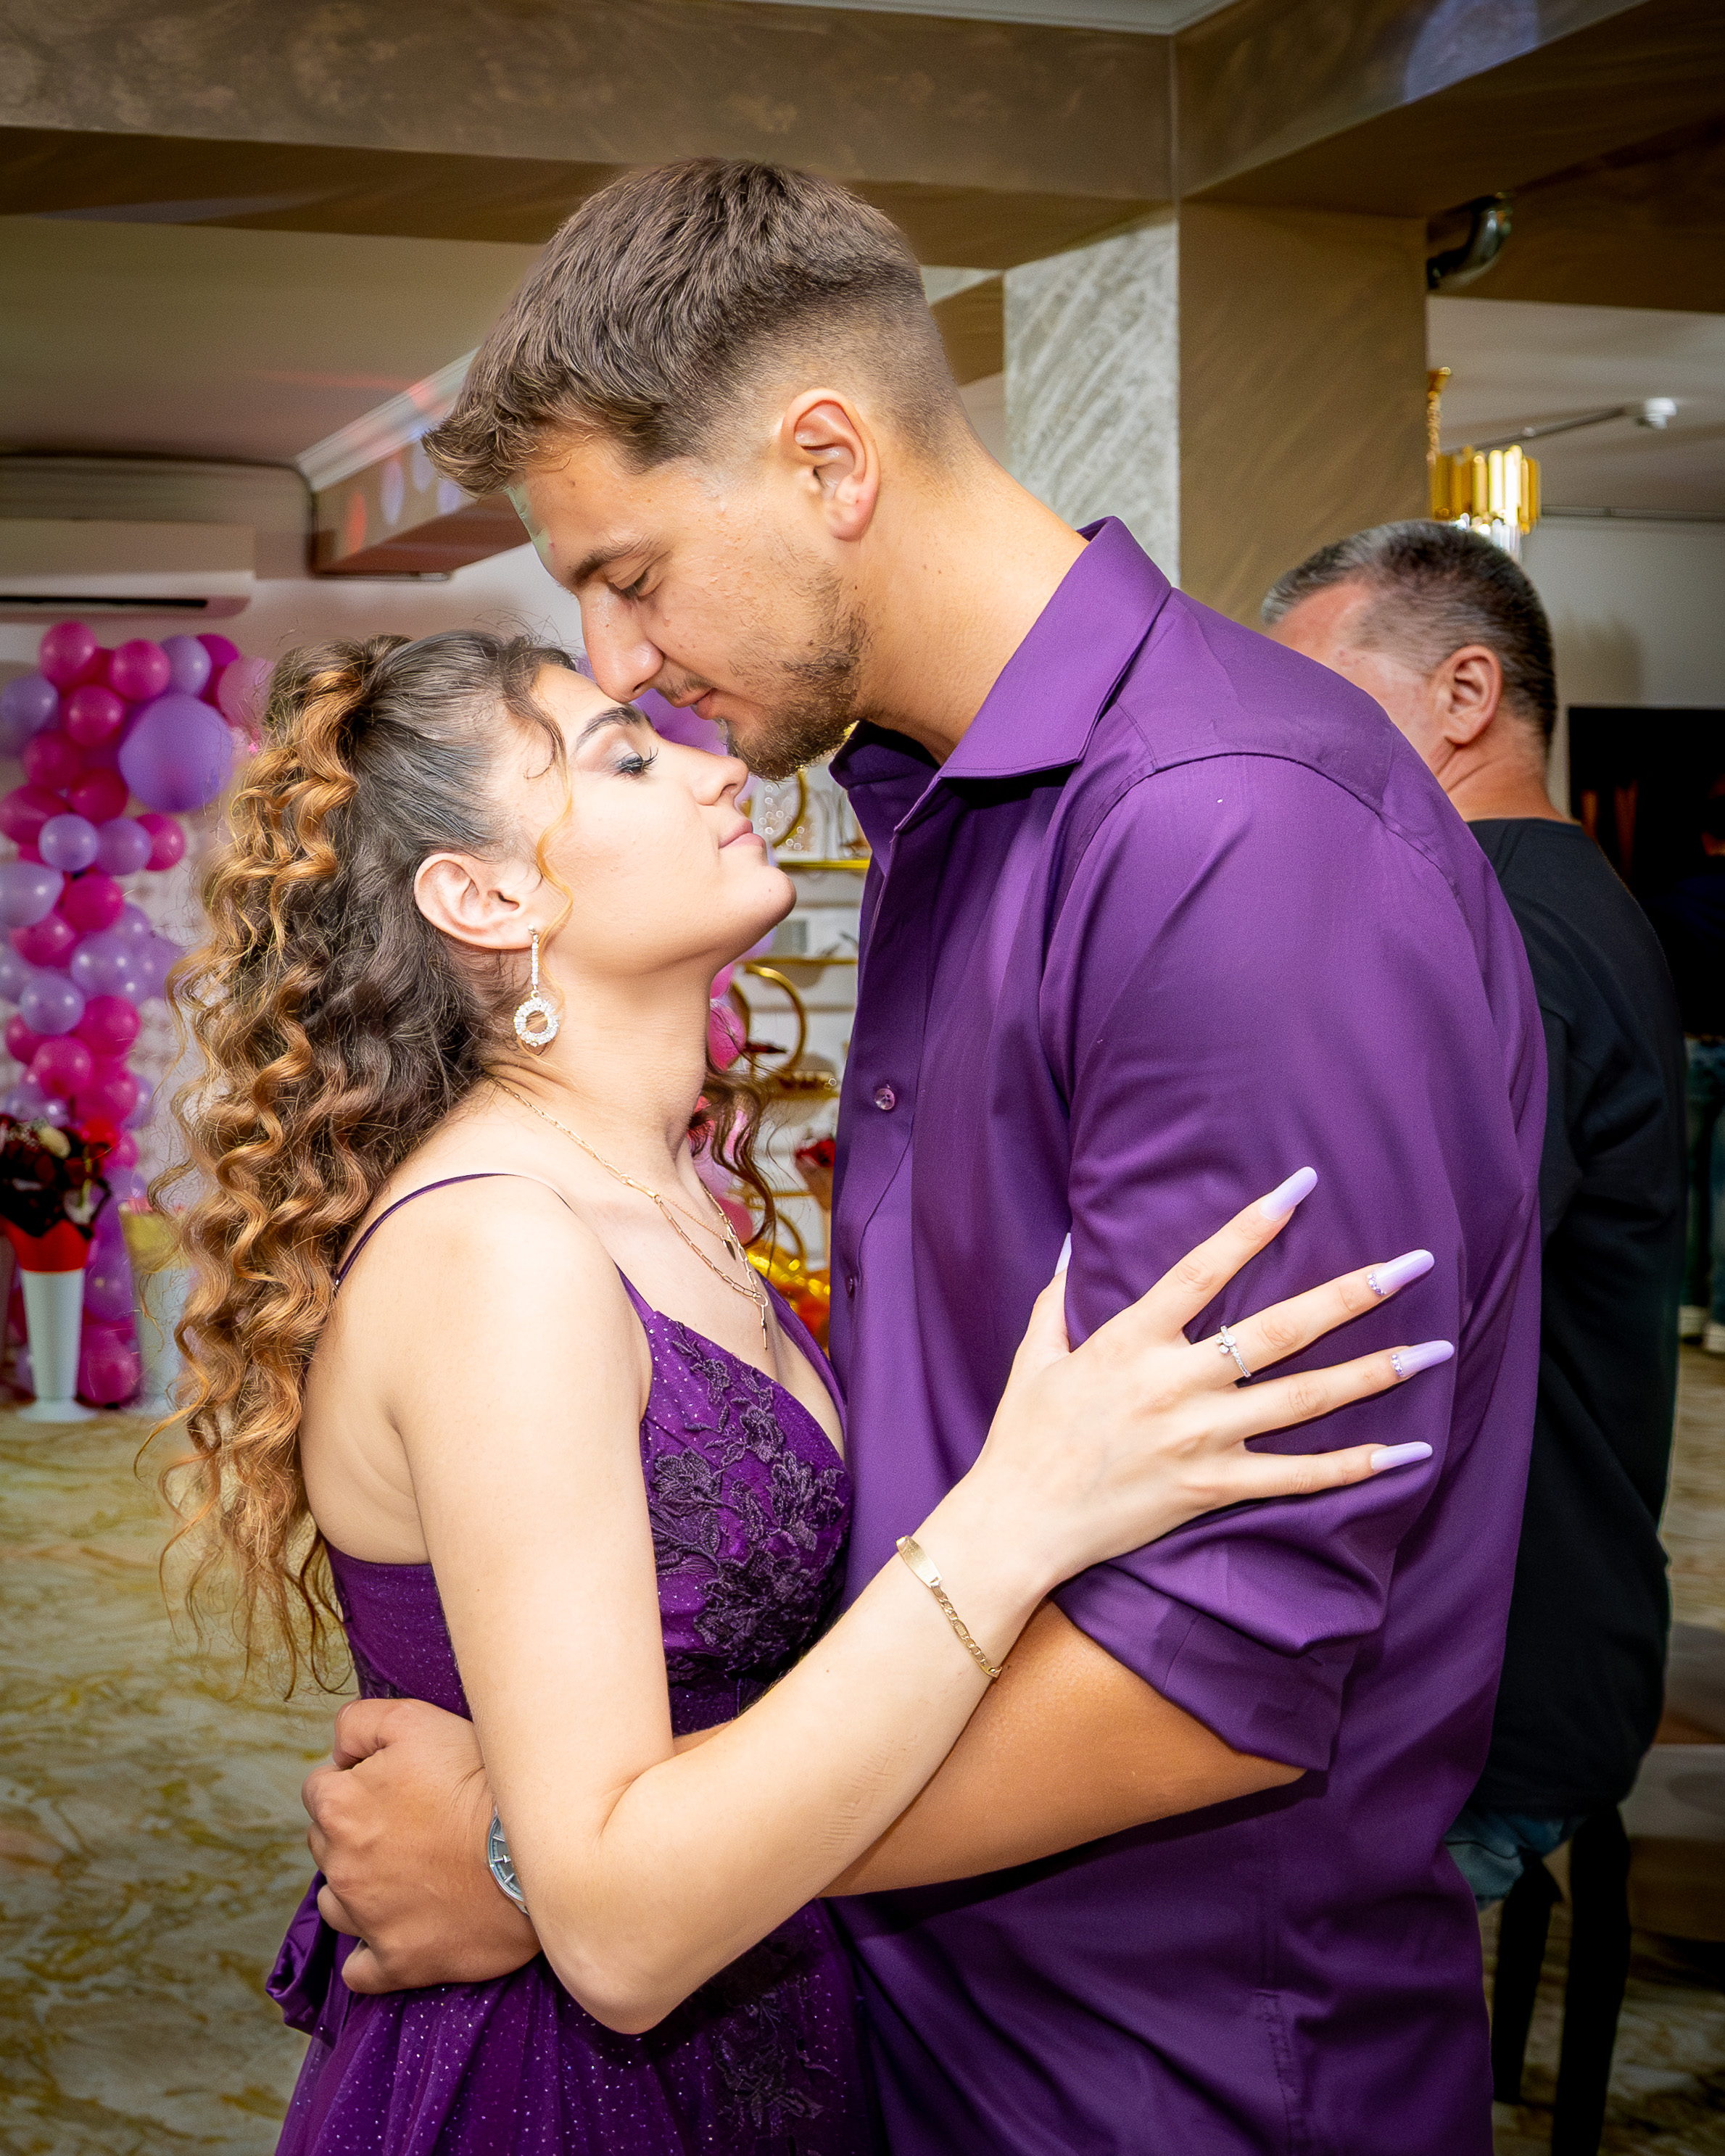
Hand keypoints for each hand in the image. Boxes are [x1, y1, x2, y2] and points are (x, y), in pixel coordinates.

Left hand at [302, 1696, 539, 1992]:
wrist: (534, 1846)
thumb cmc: (478, 1779)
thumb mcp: (416, 1721)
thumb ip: (359, 1724)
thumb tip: (338, 1752)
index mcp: (340, 1807)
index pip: (320, 1789)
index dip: (356, 1780)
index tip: (394, 1782)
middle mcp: (342, 1867)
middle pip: (327, 1844)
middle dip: (358, 1831)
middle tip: (412, 1822)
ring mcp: (367, 1920)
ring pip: (337, 1904)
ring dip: (359, 1888)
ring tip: (409, 1873)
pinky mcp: (398, 1962)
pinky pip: (360, 1970)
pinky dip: (370, 1952)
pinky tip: (395, 1931)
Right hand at [962, 1170, 1449, 1589]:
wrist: (1019, 1523)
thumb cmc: (1024, 1436)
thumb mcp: (1033, 1353)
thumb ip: (1060, 1295)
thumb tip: (1072, 1240)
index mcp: (1132, 1341)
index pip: (1204, 1268)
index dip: (1253, 1224)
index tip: (1302, 1185)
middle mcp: (1176, 1384)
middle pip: (1280, 1329)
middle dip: (1352, 1294)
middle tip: (1414, 1265)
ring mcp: (1201, 1438)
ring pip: (1305, 1399)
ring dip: (1375, 1373)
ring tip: (1434, 1351)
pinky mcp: (1214, 1488)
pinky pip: (1297, 1477)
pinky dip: (1354, 1467)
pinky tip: (1406, 1451)